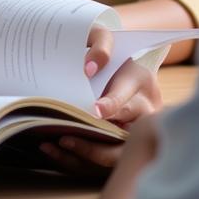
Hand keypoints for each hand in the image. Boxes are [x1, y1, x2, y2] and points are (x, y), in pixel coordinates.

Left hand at [42, 30, 162, 174]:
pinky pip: (102, 160)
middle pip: (126, 140)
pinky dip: (78, 158)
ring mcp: (135, 133)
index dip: (112, 106)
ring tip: (54, 145)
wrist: (119, 60)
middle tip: (65, 138)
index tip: (93, 110)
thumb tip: (90, 68)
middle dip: (96, 146)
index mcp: (142, 86)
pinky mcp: (122, 144)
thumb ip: (100, 45)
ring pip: (114, 156)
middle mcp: (144, 115)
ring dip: (84, 155)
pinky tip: (54, 149)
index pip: (130, 102)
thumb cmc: (109, 49)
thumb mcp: (106, 37)